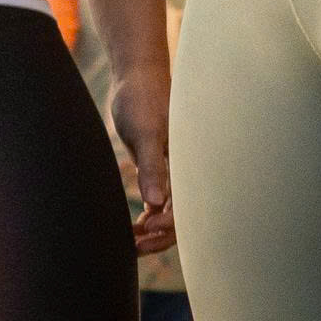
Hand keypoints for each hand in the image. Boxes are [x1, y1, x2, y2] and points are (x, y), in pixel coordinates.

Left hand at [110, 61, 174, 254]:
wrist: (137, 75)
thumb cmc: (142, 98)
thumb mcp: (146, 132)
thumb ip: (152, 167)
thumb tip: (155, 204)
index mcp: (189, 162)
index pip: (187, 208)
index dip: (167, 226)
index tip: (143, 230)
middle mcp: (187, 169)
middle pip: (183, 217)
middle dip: (160, 236)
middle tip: (133, 245)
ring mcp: (176, 170)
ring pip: (172, 211)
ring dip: (155, 229)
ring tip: (131, 239)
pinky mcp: (163, 167)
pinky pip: (164, 200)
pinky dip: (153, 215)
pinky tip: (138, 223)